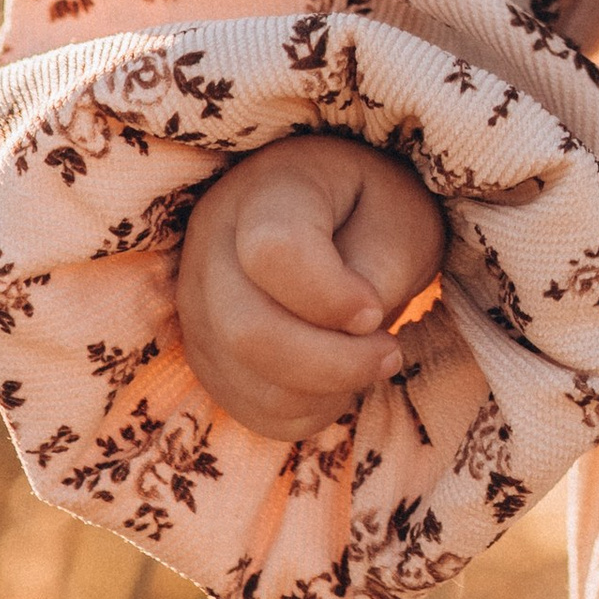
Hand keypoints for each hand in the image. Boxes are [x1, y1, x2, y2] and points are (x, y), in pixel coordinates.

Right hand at [177, 135, 447, 438]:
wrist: (338, 215)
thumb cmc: (374, 209)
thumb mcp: (400, 216)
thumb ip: (380, 267)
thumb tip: (352, 329)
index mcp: (268, 186)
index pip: (273, 252)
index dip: (332, 298)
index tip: (375, 308)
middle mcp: (213, 240)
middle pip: (247, 331)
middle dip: (333, 363)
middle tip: (390, 351)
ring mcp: (198, 301)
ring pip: (249, 383)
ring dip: (327, 390)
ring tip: (368, 358)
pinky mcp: (205, 354)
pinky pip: (254, 411)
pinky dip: (308, 409)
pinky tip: (337, 375)